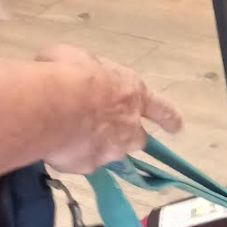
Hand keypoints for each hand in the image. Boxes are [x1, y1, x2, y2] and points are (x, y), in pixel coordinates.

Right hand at [39, 44, 182, 174]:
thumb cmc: (68, 74)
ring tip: (71, 135)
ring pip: (109, 153)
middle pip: (137, 139)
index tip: (176, 127)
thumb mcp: (80, 59)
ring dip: (96, 146)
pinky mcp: (88, 167)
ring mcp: (111, 151)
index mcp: (133, 93)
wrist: (49, 107)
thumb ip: (88, 74)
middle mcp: (129, 127)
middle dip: (126, 136)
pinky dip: (72, 156)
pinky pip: (82, 162)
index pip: (162, 109)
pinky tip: (55, 146)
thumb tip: (73, 75)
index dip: (169, 118)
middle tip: (106, 129)